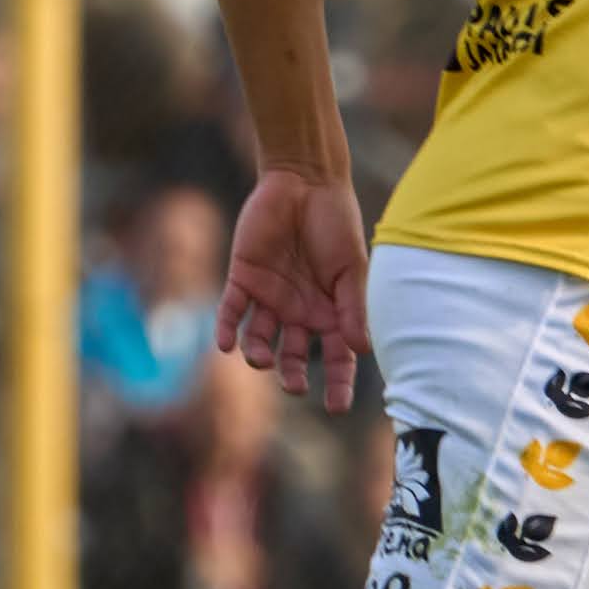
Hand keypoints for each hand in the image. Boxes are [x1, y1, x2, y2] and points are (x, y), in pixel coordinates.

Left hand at [213, 166, 371, 414]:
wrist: (304, 181)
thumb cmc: (336, 223)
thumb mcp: (352, 268)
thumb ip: (352, 307)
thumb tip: (362, 348)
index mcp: (330, 311)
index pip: (336, 357)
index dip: (339, 383)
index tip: (339, 407)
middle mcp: (298, 311)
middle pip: (294, 355)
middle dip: (293, 375)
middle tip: (295, 386)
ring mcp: (269, 297)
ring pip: (260, 338)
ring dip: (260, 354)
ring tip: (262, 359)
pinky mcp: (242, 279)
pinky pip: (230, 312)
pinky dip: (226, 329)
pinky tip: (225, 345)